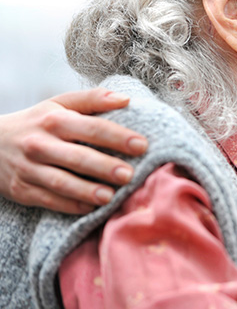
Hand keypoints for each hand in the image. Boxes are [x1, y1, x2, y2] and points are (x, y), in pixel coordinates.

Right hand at [0, 88, 146, 213]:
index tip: (142, 145)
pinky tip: (90, 209)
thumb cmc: (37, 123)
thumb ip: (93, 100)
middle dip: (104, 166)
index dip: (118, 137)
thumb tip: (126, 99)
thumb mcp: (58, 104)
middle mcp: (40, 144)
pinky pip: (48, 200)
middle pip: (77, 157)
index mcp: (54, 120)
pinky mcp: (22, 190)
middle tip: (129, 175)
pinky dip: (70, 206)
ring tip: (110, 196)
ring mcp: (29, 169)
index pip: (91, 128)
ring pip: (60, 182)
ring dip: (86, 191)